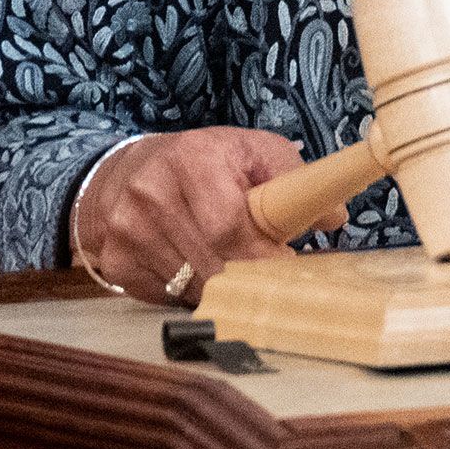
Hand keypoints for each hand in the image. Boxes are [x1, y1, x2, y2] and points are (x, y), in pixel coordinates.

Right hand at [72, 128, 348, 305]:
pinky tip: (197, 270)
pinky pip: (167, 297)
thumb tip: (333, 216)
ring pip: (193, 287)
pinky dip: (190, 293)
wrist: (126, 173)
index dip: (263, 257)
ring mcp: (127, 232)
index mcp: (191, 160)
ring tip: (236, 272)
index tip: (289, 272)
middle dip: (250, 280)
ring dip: (223, 289)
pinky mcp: (116, 263)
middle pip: (213, 264)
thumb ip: (292, 177)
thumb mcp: (249, 151)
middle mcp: (151, 194)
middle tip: (274, 284)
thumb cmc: (201, 162)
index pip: (229, 224)